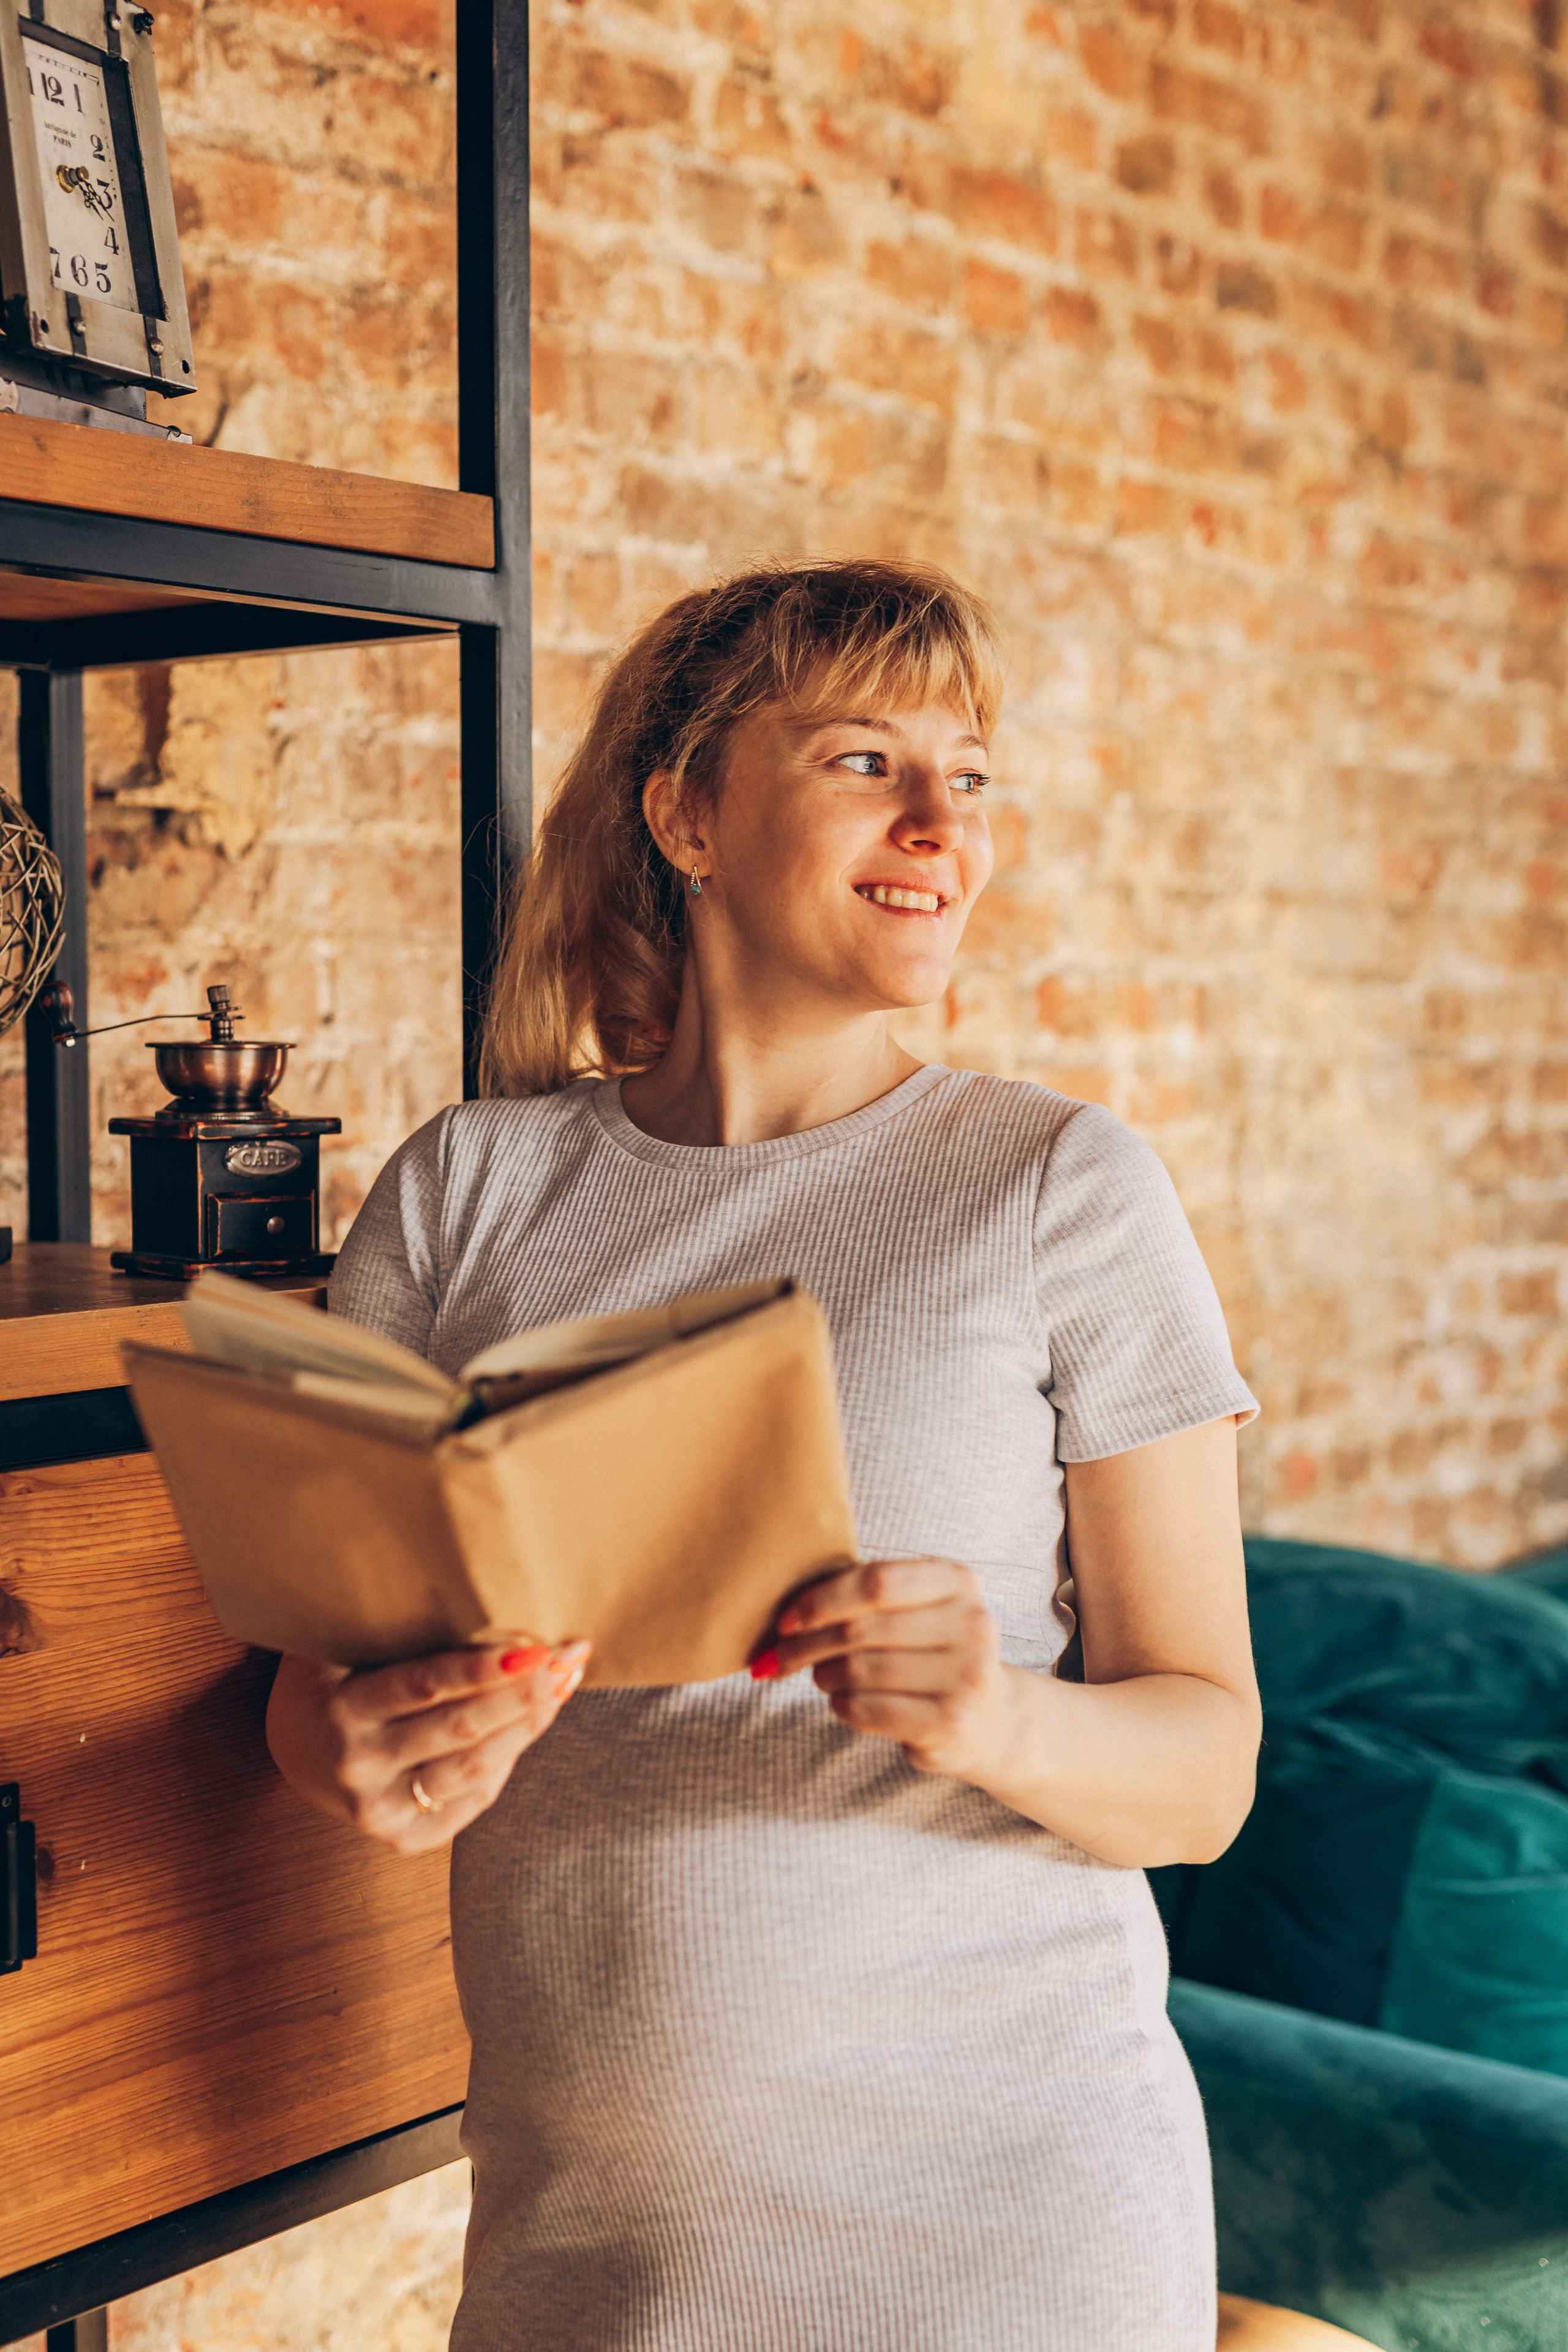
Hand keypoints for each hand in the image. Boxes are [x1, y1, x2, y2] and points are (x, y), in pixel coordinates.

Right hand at [266, 1639, 590, 1854]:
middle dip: (523, 1695)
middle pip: (459, 1730)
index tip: (535, 1648)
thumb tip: (493, 1597)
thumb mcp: (350, 1642)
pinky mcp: (402, 1839)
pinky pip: (473, 1800)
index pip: (424, 1684)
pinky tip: (531, 1724)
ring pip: (475, 1769)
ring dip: (528, 1726)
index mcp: (341, 1708)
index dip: (483, 1668)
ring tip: (562, 1685)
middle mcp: (357, 1765)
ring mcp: (378, 1809)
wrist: (298, 1747)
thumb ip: (402, 1625)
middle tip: (567, 1660)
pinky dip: (508, 1760)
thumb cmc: (339, 1675)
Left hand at [755, 1557, 1009, 1780]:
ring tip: (824, 1677)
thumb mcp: (914, 1610)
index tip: (786, 1620)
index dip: (821, 1600)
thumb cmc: (931, 1653)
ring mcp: (966, 1676)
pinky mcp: (951, 1722)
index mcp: (958, 1582)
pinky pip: (866, 1709)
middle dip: (807, 1643)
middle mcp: (972, 1624)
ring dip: (824, 1675)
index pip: (875, 1582)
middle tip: (783, 1655)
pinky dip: (841, 1705)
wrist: (991, 1719)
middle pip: (860, 1628)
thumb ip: (863, 1598)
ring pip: (858, 1670)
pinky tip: (845, 1702)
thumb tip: (783, 1619)